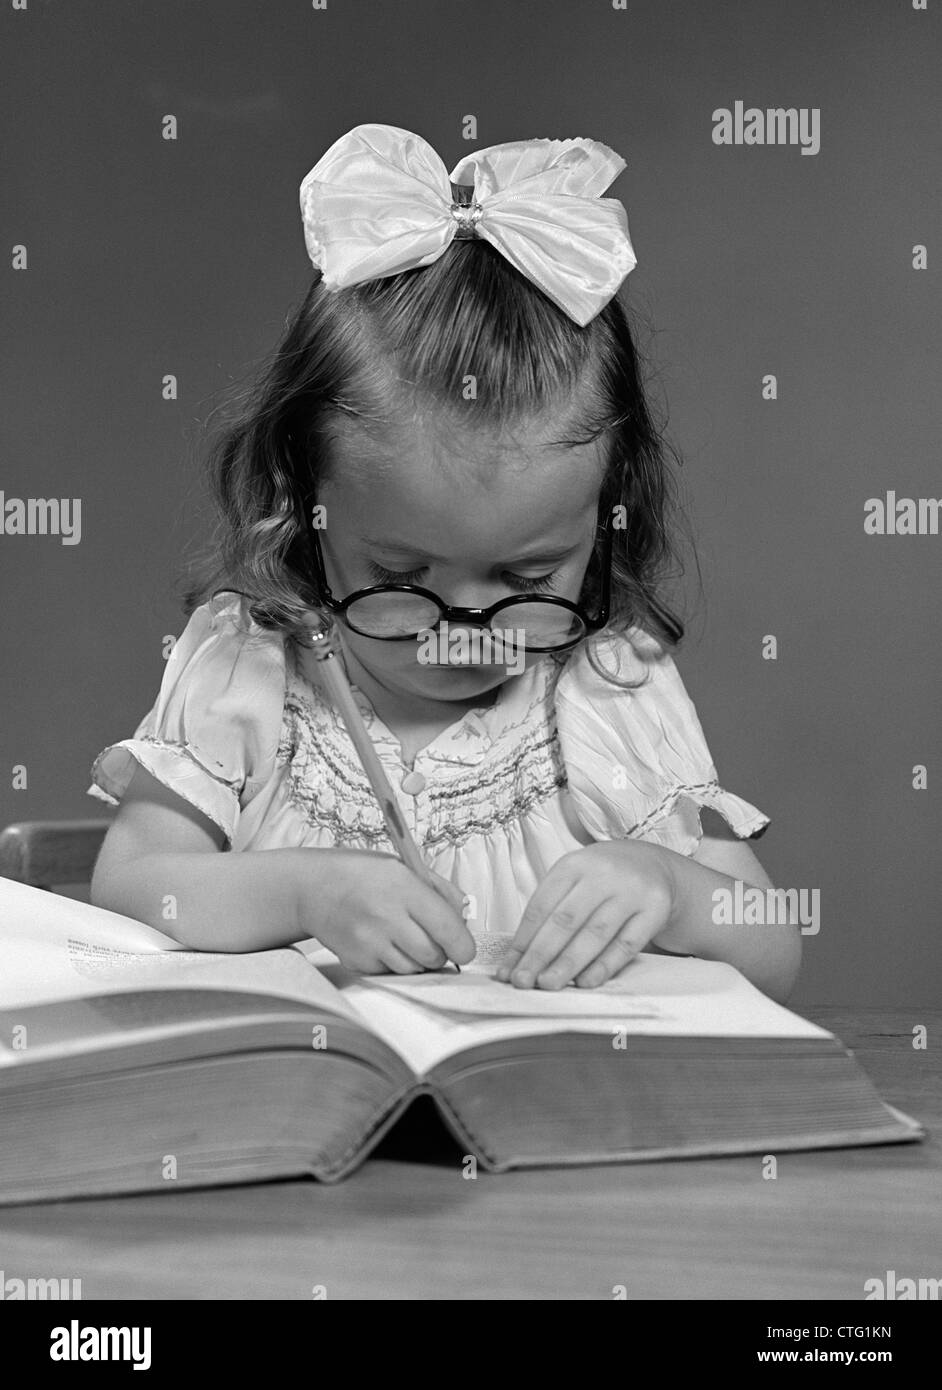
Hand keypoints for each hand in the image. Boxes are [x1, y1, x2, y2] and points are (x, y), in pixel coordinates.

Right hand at [296, 848, 475, 973]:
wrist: (312, 888)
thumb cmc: (362, 875)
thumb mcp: (405, 868)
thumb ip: (441, 892)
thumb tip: (464, 921)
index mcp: (403, 887)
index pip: (447, 928)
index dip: (463, 945)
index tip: (464, 949)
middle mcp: (385, 916)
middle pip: (434, 956)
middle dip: (440, 953)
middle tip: (432, 939)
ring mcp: (368, 942)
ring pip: (414, 969)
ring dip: (417, 960)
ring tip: (402, 936)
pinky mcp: (356, 960)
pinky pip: (390, 973)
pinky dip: (393, 963)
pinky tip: (381, 942)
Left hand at [496, 840, 676, 989]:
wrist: (654, 866)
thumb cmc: (603, 879)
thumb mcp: (575, 880)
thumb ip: (551, 912)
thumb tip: (519, 958)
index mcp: (573, 865)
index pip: (541, 906)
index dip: (522, 940)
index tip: (508, 968)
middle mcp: (602, 874)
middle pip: (565, 920)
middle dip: (540, 955)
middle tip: (523, 981)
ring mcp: (631, 891)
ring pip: (595, 933)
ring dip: (568, 963)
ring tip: (548, 984)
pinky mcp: (655, 909)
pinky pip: (626, 943)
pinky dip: (604, 965)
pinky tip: (586, 981)